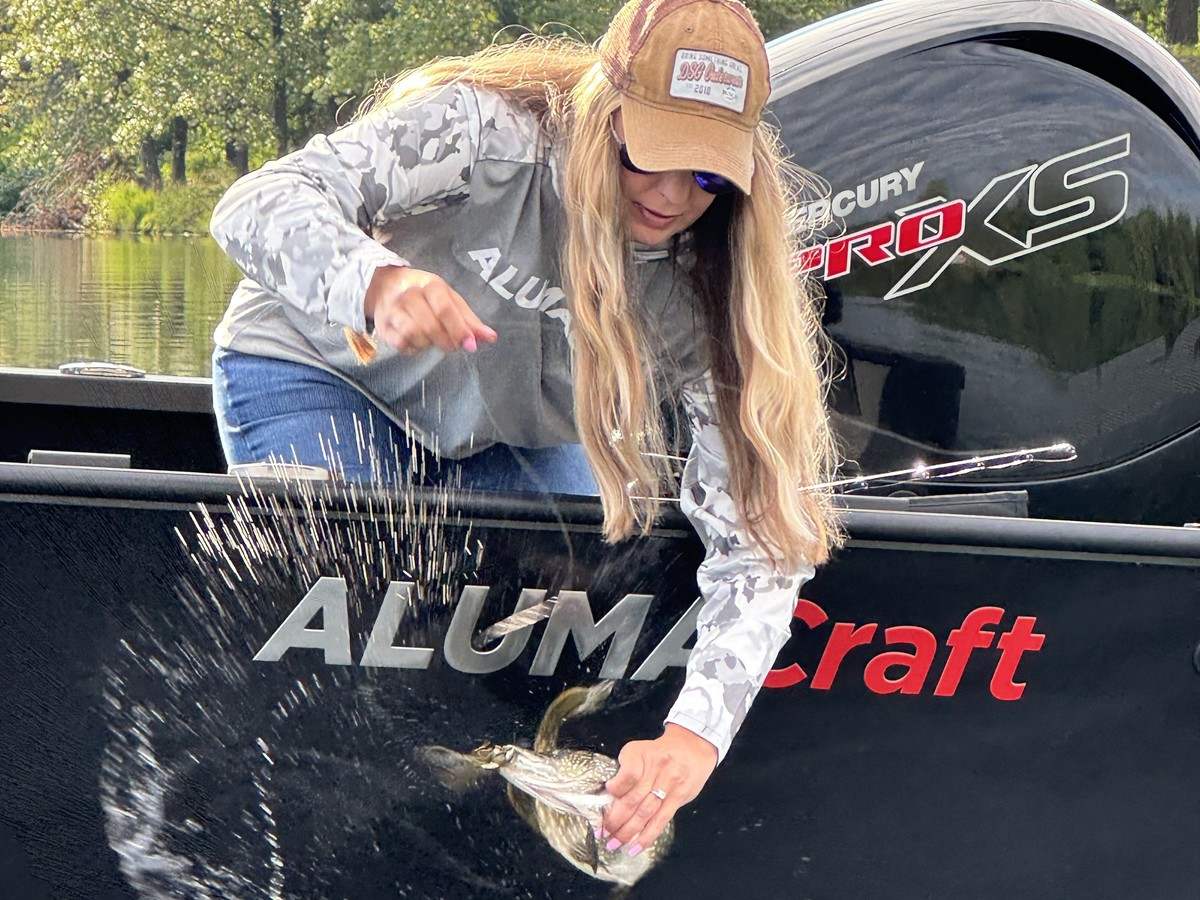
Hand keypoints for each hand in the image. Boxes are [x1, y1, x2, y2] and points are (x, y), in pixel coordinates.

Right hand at [364, 265, 496, 354]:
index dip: (459, 329)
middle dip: (446, 340)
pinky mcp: (383, 325)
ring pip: (414, 335)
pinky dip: (413, 349)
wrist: (384, 286)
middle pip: (430, 325)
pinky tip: (418, 344)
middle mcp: (409, 294)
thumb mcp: (449, 299)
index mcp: (430, 284)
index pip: (445, 308)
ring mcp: (393, 310)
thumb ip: (469, 319)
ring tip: (433, 341)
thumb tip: (491, 337)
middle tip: (452, 346)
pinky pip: (400, 344)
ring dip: (429, 344)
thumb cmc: (425, 295)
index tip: (470, 345)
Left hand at [599, 723, 717, 855]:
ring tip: (614, 844)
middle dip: (616, 820)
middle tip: (603, 833)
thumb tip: (609, 798)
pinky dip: (647, 836)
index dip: (615, 790)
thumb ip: (626, 771)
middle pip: (634, 799)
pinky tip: (635, 847)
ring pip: (646, 813)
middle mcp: (656, 769)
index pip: (627, 775)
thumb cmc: (659, 752)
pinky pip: (661, 820)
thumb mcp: (639, 751)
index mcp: (642, 754)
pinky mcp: (679, 798)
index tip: (604, 800)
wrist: (691, 746)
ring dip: (628, 832)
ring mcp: (669, 784)